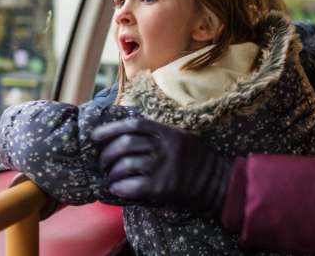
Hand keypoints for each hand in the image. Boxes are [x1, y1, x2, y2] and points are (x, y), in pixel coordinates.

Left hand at [92, 118, 231, 214]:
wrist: (218, 182)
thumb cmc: (196, 160)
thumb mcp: (180, 138)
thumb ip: (158, 134)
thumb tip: (126, 135)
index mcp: (168, 132)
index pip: (133, 125)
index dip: (110, 129)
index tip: (96, 136)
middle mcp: (164, 147)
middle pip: (125, 144)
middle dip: (107, 153)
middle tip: (103, 161)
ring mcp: (163, 167)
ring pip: (126, 165)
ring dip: (112, 172)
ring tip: (110, 177)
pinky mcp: (162, 187)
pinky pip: (132, 185)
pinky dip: (119, 187)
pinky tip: (116, 189)